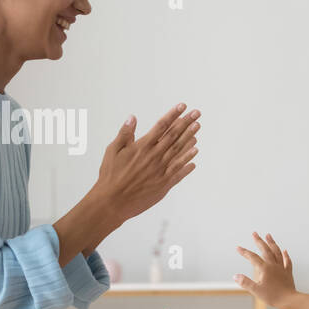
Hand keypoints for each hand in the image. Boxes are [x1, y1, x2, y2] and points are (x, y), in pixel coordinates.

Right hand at [95, 104, 200, 224]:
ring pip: (179, 151)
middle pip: (174, 136)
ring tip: (198, 127)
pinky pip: (180, 171)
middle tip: (197, 113)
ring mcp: (161, 171)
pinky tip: (195, 153)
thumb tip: (133, 117)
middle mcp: (154, 157)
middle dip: (186, 123)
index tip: (182, 106)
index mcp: (142, 147)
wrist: (113, 202)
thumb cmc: (110, 176)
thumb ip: (125, 134)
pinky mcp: (164, 184)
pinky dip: (188, 162)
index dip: (173, 115)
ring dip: (190, 138)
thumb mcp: (113, 151)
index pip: (161, 126)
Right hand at [234, 231, 295, 307]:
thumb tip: (235, 276)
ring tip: (268, 235)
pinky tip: (284, 250)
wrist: (289, 300)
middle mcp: (273, 265)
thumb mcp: (256, 291)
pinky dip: (285, 255)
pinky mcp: (288, 273)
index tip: (238, 247)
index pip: (252, 257)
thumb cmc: (273, 297)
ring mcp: (282, 268)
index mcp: (265, 269)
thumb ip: (245, 282)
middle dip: (259, 241)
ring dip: (272, 243)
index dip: (244, 252)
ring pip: (277, 252)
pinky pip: (287, 261)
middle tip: (254, 233)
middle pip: (265, 250)